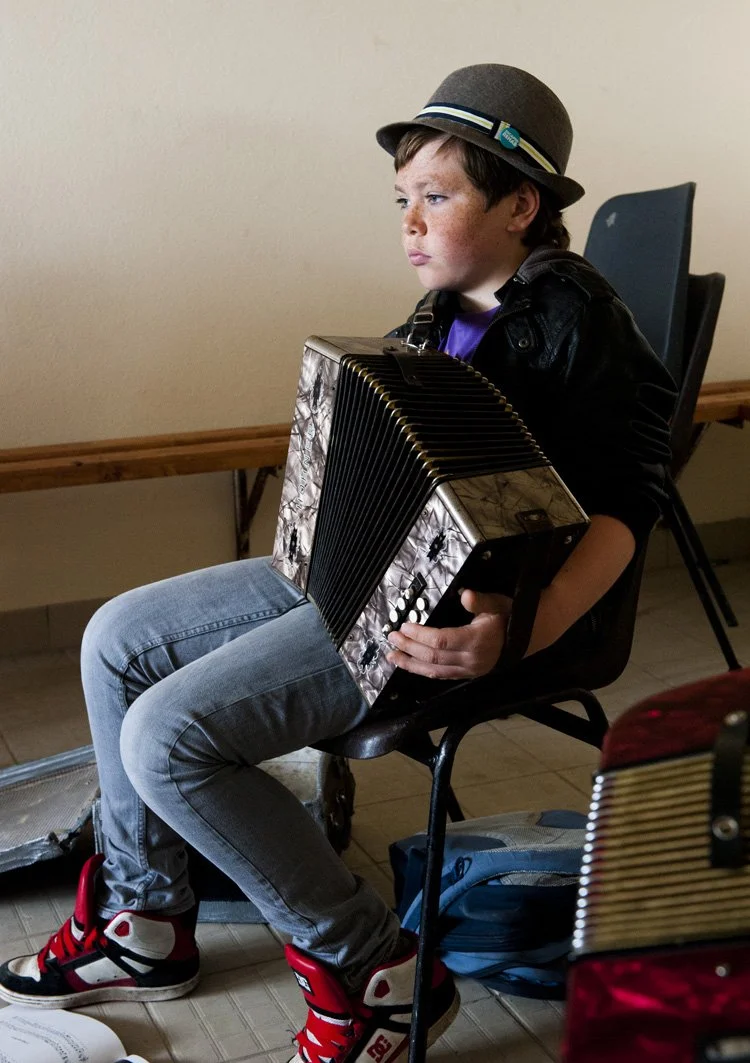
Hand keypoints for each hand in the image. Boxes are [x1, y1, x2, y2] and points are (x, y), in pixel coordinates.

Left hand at [386, 589, 512, 679]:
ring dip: (411, 665)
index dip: (420, 635)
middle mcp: (471, 660)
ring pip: (435, 672)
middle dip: (409, 648)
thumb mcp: (497, 603)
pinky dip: (424, 671)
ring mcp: (469, 670)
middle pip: (433, 658)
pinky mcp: (468, 674)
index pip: (441, 641)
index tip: (404, 626)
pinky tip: (411, 665)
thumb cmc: (509, 617)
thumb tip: (465, 594)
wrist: (527, 638)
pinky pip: (442, 676)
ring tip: (393, 657)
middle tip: (392, 638)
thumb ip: (480, 601)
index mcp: (476, 641)